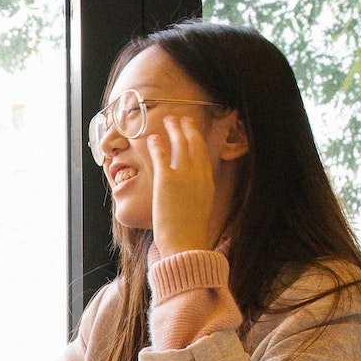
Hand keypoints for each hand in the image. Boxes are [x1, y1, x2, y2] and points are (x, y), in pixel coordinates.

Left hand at [143, 112, 216, 254]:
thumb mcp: (200, 208)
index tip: (193, 131)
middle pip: (194, 144)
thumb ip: (196, 194)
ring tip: (168, 120)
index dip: (198, 140)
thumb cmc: (190, 232)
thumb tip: (189, 194)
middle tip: (182, 119)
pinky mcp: (166, 180)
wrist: (186, 241)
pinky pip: (161, 156)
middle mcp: (198, 175)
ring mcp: (184, 176)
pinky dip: (157, 145)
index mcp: (207, 182)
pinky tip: (152, 138)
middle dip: (188, 129)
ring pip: (180, 144)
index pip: (203, 155)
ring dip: (174, 130)